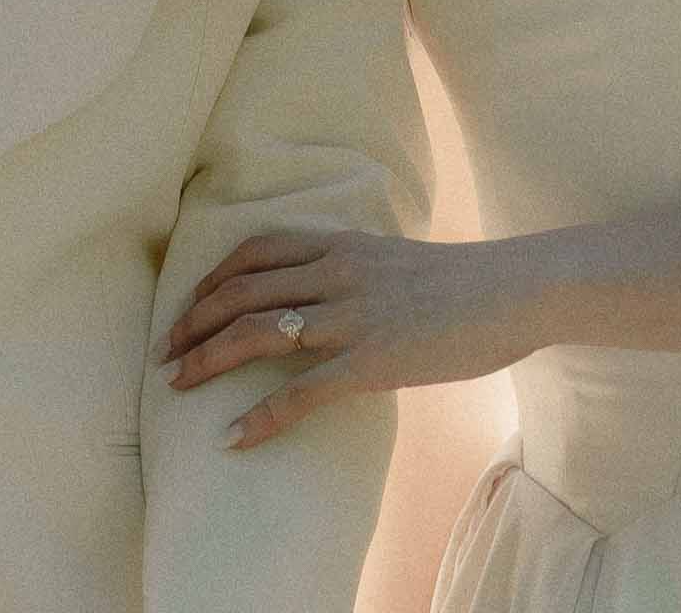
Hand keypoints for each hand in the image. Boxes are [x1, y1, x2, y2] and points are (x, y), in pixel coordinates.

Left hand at [159, 227, 535, 449]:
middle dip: (193, 322)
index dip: (212, 278)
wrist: (515, 290)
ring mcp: (352, 316)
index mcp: (343, 243)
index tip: (188, 305)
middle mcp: (337, 272)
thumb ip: (355, 268)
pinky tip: (235, 437)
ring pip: (257, 332)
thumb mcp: (396, 259)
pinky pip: (301, 391)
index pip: (255, 250)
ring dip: (207, 360)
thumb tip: (325, 289)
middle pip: (241, 290)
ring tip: (177, 386)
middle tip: (165, 353)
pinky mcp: (371, 360)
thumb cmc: (464, 281)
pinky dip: (260, 416)